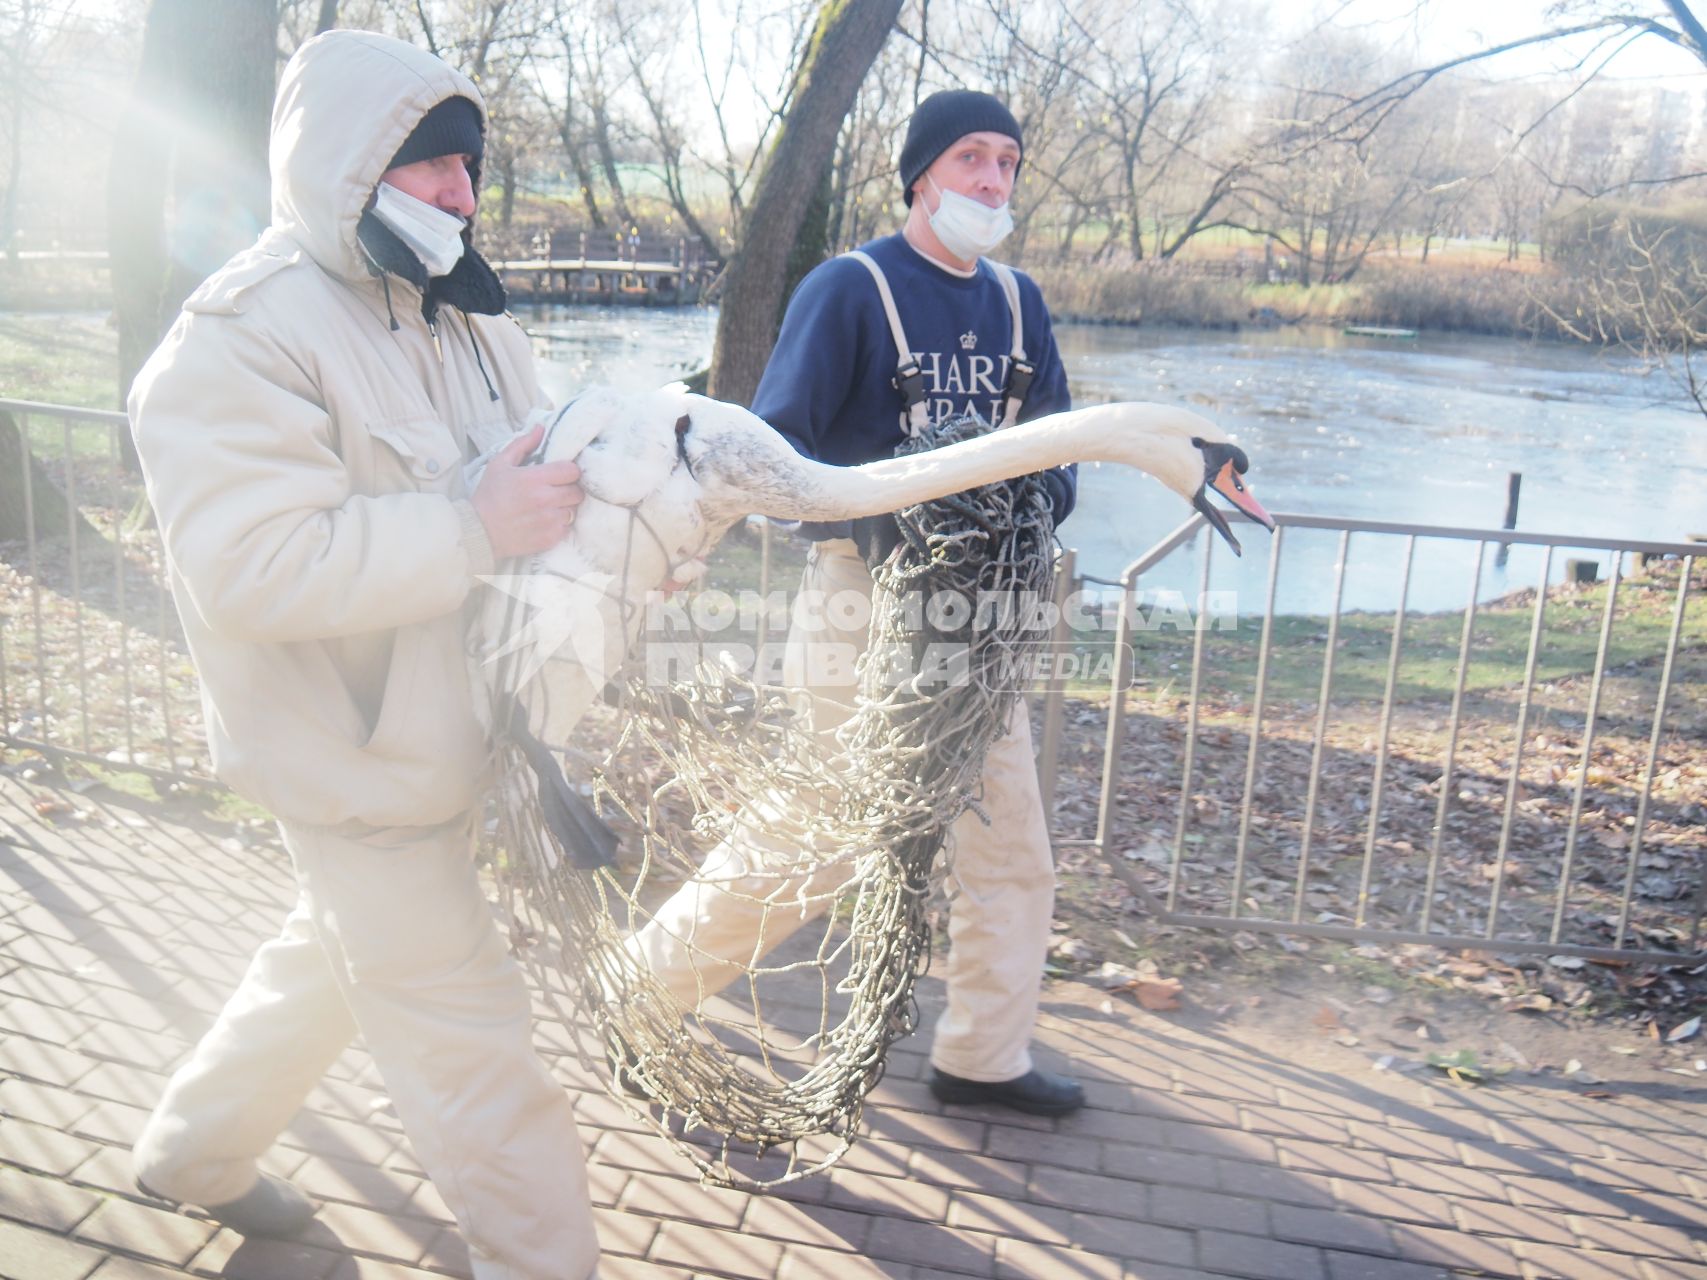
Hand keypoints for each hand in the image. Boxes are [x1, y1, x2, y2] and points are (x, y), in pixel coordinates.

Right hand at [471, 423, 584, 559]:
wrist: (479, 530)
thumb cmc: (489, 495)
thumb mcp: (500, 464)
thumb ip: (522, 445)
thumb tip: (540, 429)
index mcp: (535, 479)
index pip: (572, 471)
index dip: (569, 471)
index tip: (562, 474)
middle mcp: (546, 499)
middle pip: (577, 491)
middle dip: (570, 489)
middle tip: (557, 491)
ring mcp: (550, 520)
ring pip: (574, 510)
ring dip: (565, 507)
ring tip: (550, 506)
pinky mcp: (550, 538)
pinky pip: (567, 528)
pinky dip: (560, 524)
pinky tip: (546, 521)